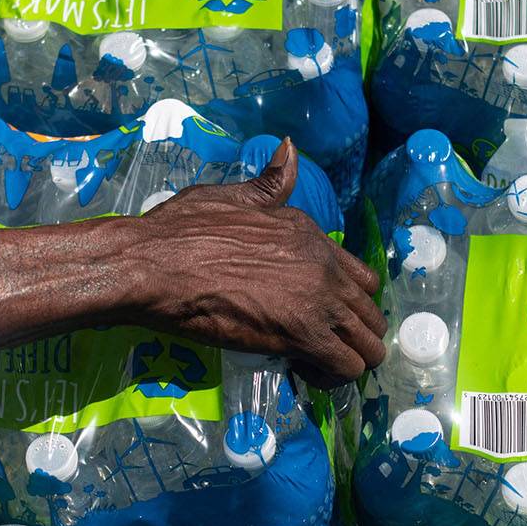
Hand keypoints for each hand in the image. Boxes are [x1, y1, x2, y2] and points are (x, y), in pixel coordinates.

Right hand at [0, 140, 385, 387]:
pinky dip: (332, 377)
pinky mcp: (303, 335)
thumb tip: (289, 148)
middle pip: (370, 314)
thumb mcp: (233, 195)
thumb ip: (270, 182)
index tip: (328, 316)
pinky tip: (306, 374)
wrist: (156, 265)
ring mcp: (318, 301)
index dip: (351, 301)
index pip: (362, 277)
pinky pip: (344, 368)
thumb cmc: (182, 229)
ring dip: (350, 360)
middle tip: (325, 347)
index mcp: (309, 234)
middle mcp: (324, 265)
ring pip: (367, 345)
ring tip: (320, 366)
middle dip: (355, 335)